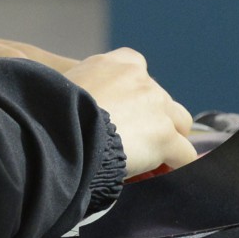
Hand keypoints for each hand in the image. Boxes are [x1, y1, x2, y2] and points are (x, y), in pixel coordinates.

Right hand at [60, 48, 195, 175]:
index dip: (134, 92)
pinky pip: (185, 154)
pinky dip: (177, 164)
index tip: (124, 110)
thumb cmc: (53, 112)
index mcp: (116, 64)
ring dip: (170, 138)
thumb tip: (55, 91)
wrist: (60, 129)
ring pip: (180, 123)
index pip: (137, 68)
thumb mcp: (62, 86)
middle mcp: (141, 79)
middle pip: (161, 98)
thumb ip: (76, 88)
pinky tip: (165, 173)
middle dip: (153, 117)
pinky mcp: (164, 136)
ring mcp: (156, 107)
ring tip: (154, 158)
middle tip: (135, 139)